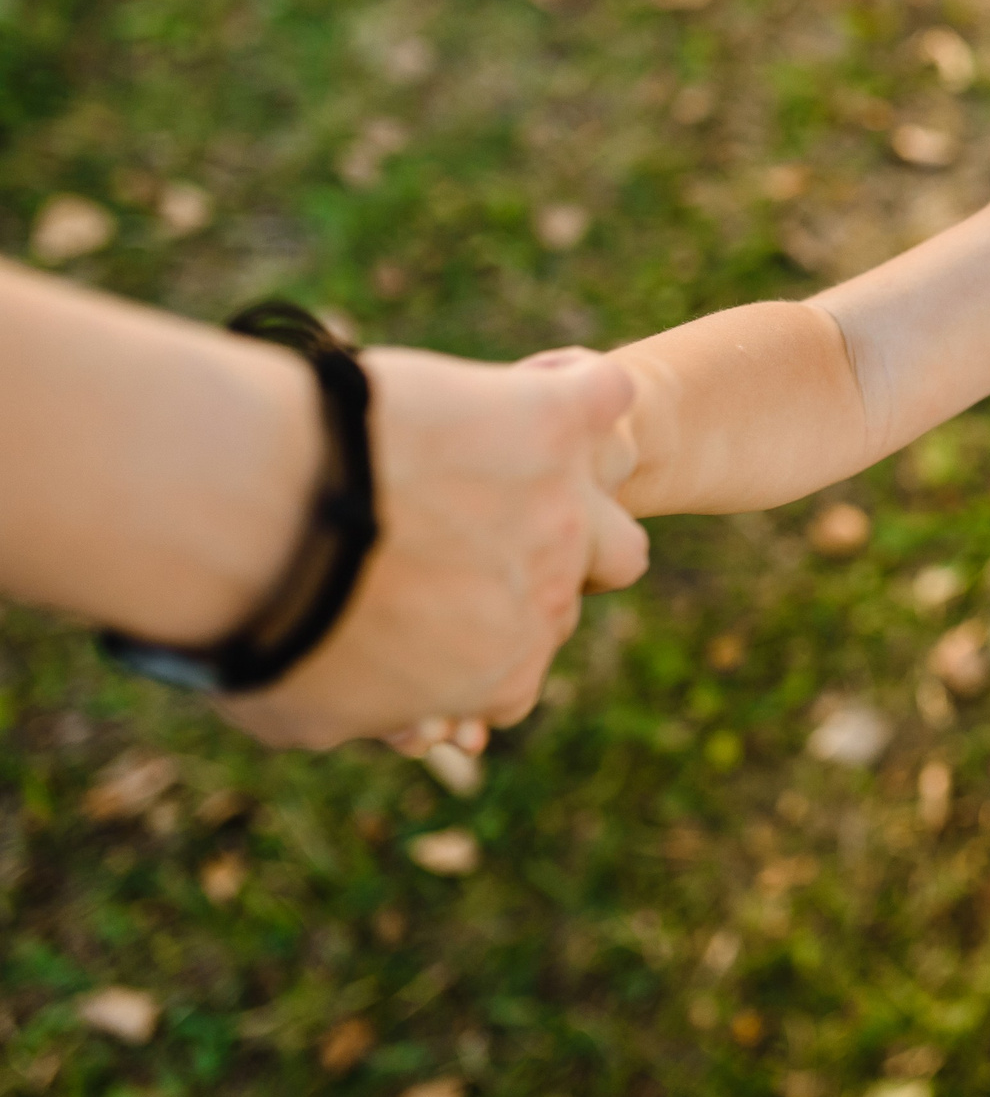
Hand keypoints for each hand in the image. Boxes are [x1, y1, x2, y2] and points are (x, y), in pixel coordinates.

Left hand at [214, 347, 647, 749]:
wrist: (277, 515)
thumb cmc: (269, 621)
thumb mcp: (302, 711)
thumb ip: (361, 711)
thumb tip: (372, 710)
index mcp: (502, 675)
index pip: (513, 680)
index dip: (463, 650)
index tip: (401, 620)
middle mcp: (552, 597)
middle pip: (563, 595)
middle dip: (510, 577)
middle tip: (429, 544)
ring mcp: (563, 507)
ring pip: (613, 523)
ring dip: (568, 509)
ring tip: (493, 479)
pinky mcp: (558, 420)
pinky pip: (602, 395)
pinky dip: (573, 386)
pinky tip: (518, 385)